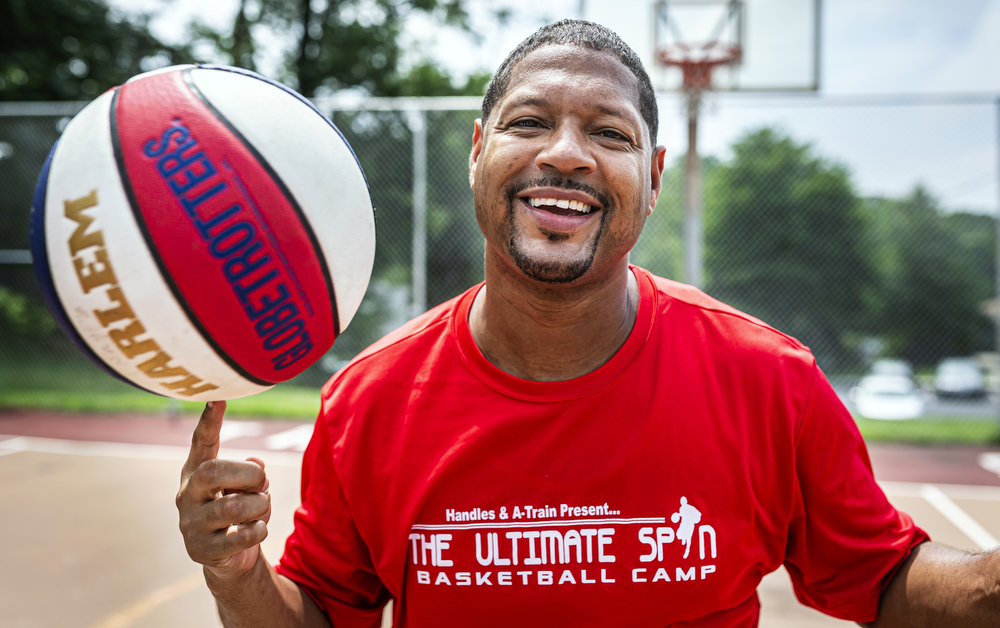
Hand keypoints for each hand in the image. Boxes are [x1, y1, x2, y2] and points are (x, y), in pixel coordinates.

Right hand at [176, 401, 271, 581]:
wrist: (226, 558)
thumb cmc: (238, 511)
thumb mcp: (246, 487)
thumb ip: (250, 472)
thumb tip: (257, 465)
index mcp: (197, 471)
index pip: (202, 442)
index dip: (210, 421)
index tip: (217, 398)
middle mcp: (187, 494)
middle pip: (213, 471)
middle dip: (249, 475)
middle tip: (263, 483)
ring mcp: (190, 523)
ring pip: (233, 506)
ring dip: (260, 505)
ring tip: (261, 508)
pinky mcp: (200, 549)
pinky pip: (241, 535)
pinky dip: (259, 529)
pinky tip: (258, 530)